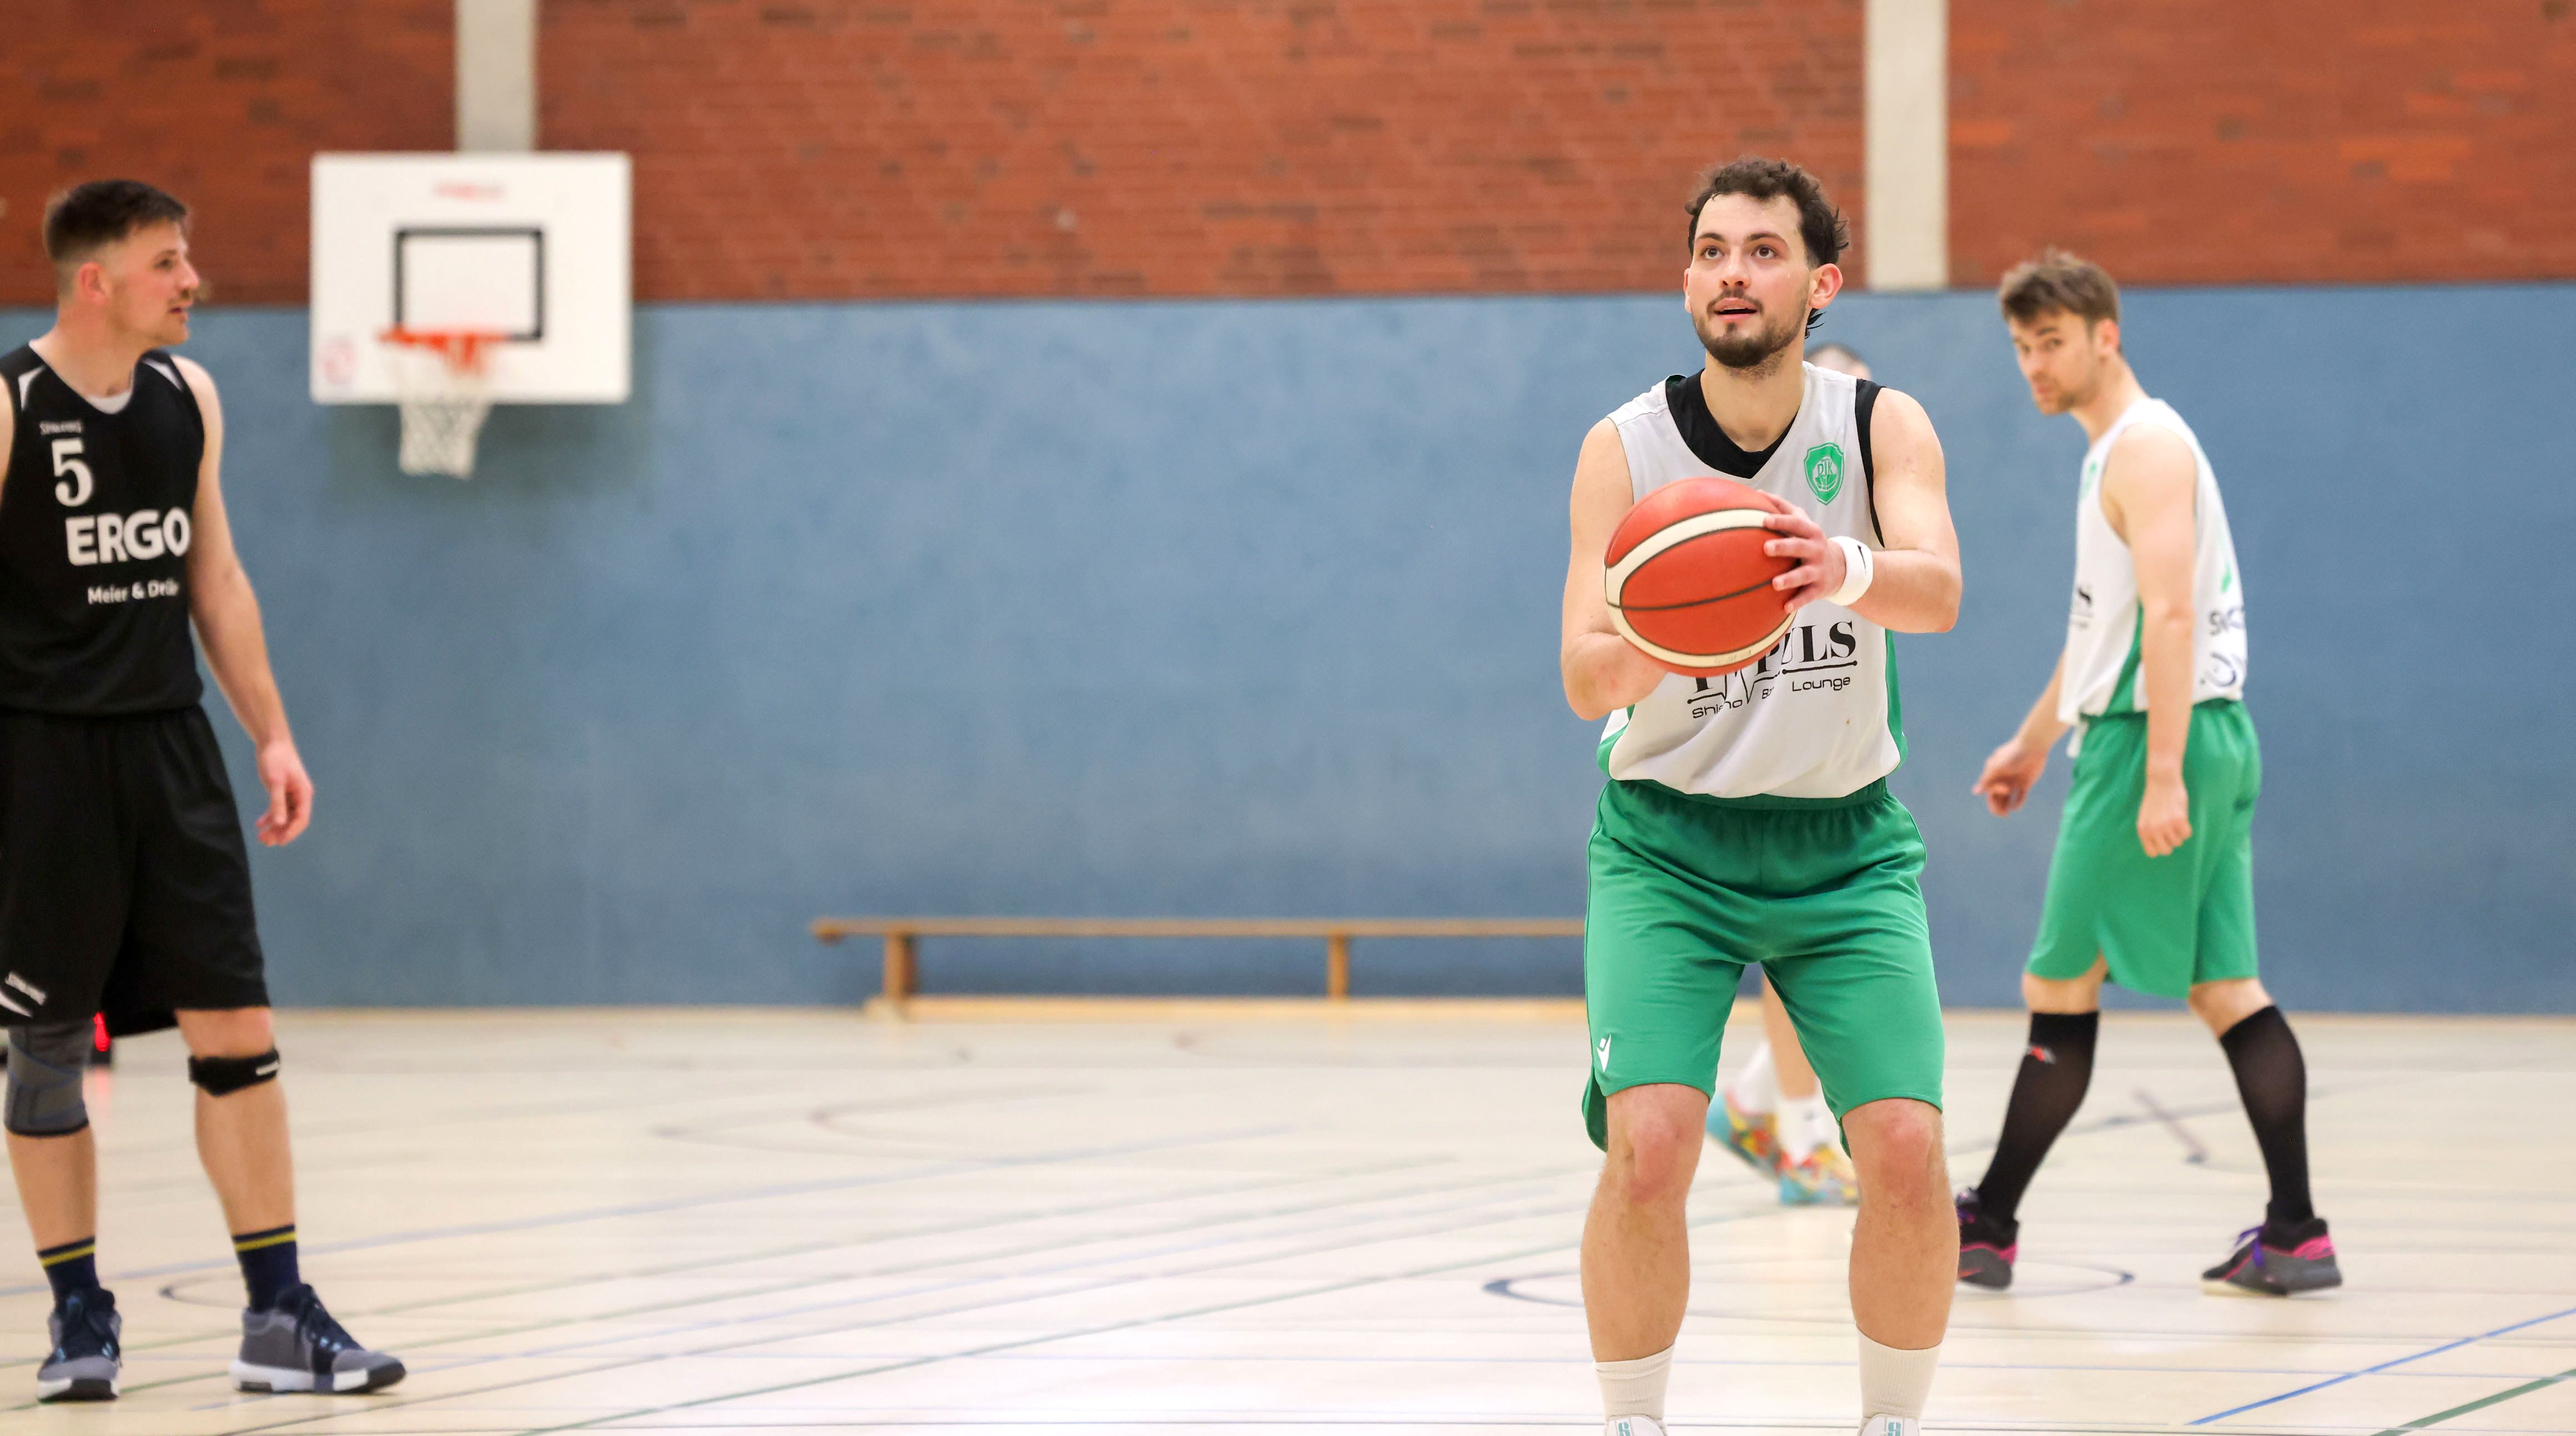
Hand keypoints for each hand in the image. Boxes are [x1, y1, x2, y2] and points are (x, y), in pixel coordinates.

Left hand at [255, 738, 312, 845]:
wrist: (272, 742)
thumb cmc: (275, 759)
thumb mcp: (275, 781)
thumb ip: (277, 802)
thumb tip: (279, 823)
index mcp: (303, 793)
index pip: (301, 818)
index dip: (292, 831)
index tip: (280, 841)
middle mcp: (300, 796)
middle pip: (293, 820)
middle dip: (280, 832)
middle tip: (265, 842)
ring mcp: (291, 794)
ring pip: (285, 816)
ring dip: (274, 827)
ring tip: (261, 837)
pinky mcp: (281, 791)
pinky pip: (278, 808)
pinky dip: (269, 816)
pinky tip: (259, 823)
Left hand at [1753, 492, 1842, 611]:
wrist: (1842, 567)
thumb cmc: (1810, 541)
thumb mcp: (1803, 523)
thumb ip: (1783, 508)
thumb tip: (1757, 493)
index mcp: (1810, 532)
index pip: (1795, 524)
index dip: (1781, 521)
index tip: (1764, 520)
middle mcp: (1815, 549)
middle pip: (1799, 547)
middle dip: (1783, 547)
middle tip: (1765, 548)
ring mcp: (1818, 569)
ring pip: (1803, 574)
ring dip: (1789, 579)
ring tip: (1774, 583)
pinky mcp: (1819, 588)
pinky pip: (1808, 596)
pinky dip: (1797, 601)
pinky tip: (1784, 608)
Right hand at [1972, 737, 2049, 815]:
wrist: (2033, 747)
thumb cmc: (2012, 754)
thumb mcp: (1997, 767)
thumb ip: (1986, 780)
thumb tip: (1975, 792)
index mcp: (1994, 774)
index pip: (1989, 790)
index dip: (1993, 794)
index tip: (2005, 788)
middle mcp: (2003, 779)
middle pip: (1996, 796)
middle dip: (1996, 806)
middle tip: (2001, 814)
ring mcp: (2014, 781)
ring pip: (2007, 798)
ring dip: (2005, 806)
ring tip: (2005, 814)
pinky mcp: (2025, 783)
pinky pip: (2020, 796)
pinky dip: (2017, 802)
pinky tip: (2015, 807)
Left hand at [2137, 770, 2190, 856]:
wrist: (2162, 781)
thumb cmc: (2155, 799)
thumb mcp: (2146, 817)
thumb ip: (2150, 831)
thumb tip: (2159, 848)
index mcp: (2143, 830)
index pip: (2152, 853)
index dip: (2159, 847)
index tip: (2162, 839)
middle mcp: (2153, 830)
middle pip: (2166, 851)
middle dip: (2170, 842)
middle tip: (2171, 830)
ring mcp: (2166, 825)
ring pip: (2178, 842)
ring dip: (2179, 833)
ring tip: (2175, 820)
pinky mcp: (2179, 819)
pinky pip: (2187, 834)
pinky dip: (2187, 829)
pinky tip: (2182, 819)